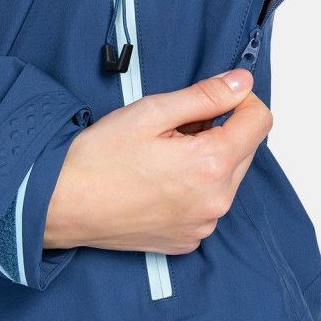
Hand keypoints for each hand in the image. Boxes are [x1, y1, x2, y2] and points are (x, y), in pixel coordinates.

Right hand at [43, 69, 271, 253]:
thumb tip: (243, 82)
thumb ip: (206, 95)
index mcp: (212, 164)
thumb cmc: (99, 157)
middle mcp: (216, 200)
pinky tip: (159, 180)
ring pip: (227, 176)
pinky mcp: (187, 239)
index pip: (260, 121)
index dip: (241, 100)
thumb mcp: (153, 111)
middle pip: (245, 149)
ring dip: (207, 158)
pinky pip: (208, 203)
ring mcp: (203, 224)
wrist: (60, 203)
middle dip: (220, 130)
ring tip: (163, 155)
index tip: (215, 97)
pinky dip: (194, 186)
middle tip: (176, 127)